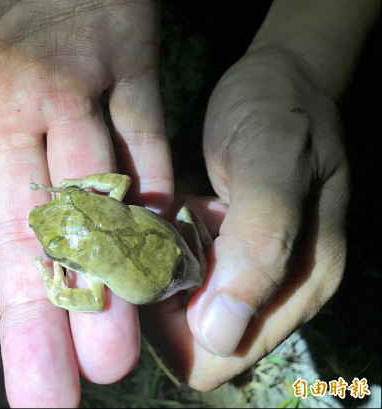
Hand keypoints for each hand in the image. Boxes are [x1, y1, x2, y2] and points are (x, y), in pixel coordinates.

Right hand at [0, 0, 171, 405]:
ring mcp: (76, 91)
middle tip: (52, 400)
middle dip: (38, 317)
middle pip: (28, 236)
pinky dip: (157, 195)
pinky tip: (162, 262)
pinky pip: (149, 136)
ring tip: (112, 361)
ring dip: (105, 278)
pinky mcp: (130, 55)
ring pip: (95, 202)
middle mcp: (13, 117)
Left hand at [143, 47, 348, 389]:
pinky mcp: (227, 246)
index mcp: (300, 283)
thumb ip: (259, 248)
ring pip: (184, 306)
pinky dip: (160, 255)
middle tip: (131, 251)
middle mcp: (275, 288)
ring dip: (154, 278)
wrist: (281, 78)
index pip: (225, 353)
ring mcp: (248, 267)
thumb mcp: (272, 169)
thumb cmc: (281, 114)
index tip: (141, 280)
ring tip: (140, 232)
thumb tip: (222, 336)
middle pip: (198, 338)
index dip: (175, 334)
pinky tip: (152, 221)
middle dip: (159, 306)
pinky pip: (182, 271)